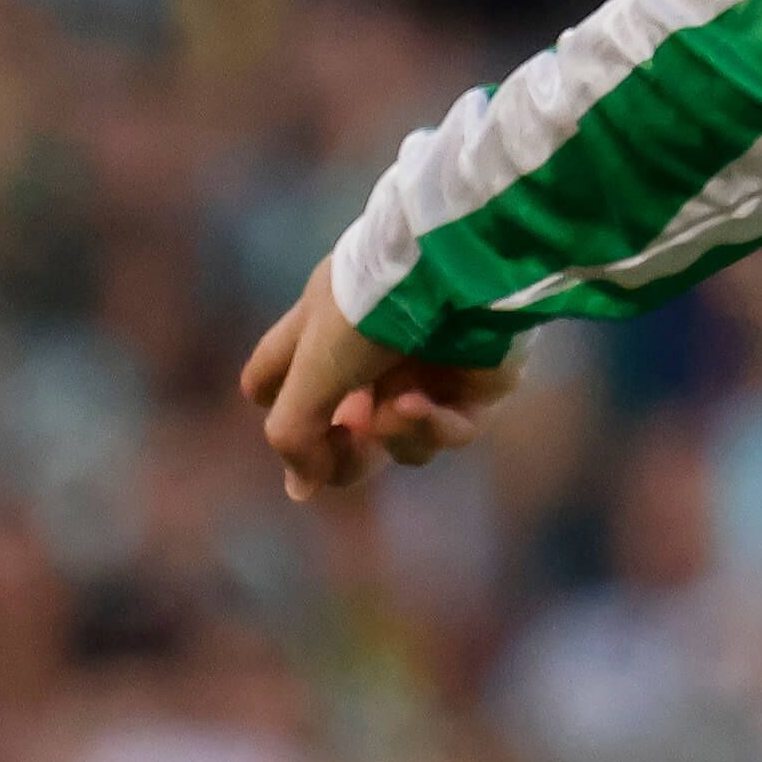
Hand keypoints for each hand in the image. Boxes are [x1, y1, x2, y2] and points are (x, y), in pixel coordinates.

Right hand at [243, 258, 514, 501]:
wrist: (456, 274)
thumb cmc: (370, 313)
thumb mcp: (310, 372)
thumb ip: (293, 433)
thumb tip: (301, 486)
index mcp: (327, 329)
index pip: (279, 377)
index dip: (280, 416)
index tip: (295, 441)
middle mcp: (378, 348)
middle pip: (350, 428)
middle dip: (345, 449)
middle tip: (349, 443)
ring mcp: (433, 367)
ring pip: (404, 438)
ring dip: (392, 434)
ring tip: (389, 412)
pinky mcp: (482, 381)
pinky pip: (454, 429)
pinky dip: (433, 426)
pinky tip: (419, 405)